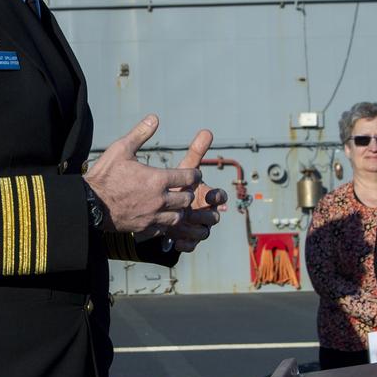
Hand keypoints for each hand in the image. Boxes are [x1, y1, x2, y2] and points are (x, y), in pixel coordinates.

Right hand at [84, 115, 201, 233]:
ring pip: (178, 217)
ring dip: (178, 210)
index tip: (193, 173)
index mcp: (157, 179)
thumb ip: (140, 133)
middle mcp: (159, 200)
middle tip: (183, 188)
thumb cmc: (105, 174)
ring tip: (174, 203)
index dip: (194, 175)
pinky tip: (160, 216)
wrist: (88, 203)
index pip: (188, 177)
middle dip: (187, 192)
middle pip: (186, 198)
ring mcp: (152, 216)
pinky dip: (165, 223)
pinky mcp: (144, 228)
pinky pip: (163, 229)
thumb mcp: (121, 149)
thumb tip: (154, 118)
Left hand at [158, 129, 225, 251]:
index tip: (207, 193)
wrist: (156, 203)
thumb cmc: (175, 183)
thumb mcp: (184, 167)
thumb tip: (208, 130)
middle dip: (205, 214)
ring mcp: (197, 226)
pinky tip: (174, 241)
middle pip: (214, 217)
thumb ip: (197, 151)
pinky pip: (191, 245)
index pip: (220, 196)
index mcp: (207, 195)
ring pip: (203, 233)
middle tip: (192, 212)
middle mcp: (205, 211)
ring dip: (195, 230)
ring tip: (182, 227)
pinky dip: (185, 244)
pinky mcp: (186, 239)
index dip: (217, 196)